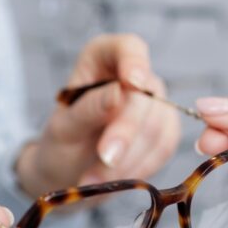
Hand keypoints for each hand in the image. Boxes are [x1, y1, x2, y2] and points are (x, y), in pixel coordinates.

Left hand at [16, 34, 181, 195]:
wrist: (71, 176)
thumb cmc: (62, 145)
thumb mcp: (64, 129)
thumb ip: (89, 110)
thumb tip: (120, 92)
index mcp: (102, 59)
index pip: (128, 47)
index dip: (133, 61)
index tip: (132, 83)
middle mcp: (134, 76)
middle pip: (145, 96)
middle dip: (126, 131)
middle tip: (106, 159)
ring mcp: (155, 104)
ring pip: (156, 127)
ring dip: (127, 159)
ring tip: (95, 179)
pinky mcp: (165, 131)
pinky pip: (163, 149)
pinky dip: (138, 169)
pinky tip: (114, 179)